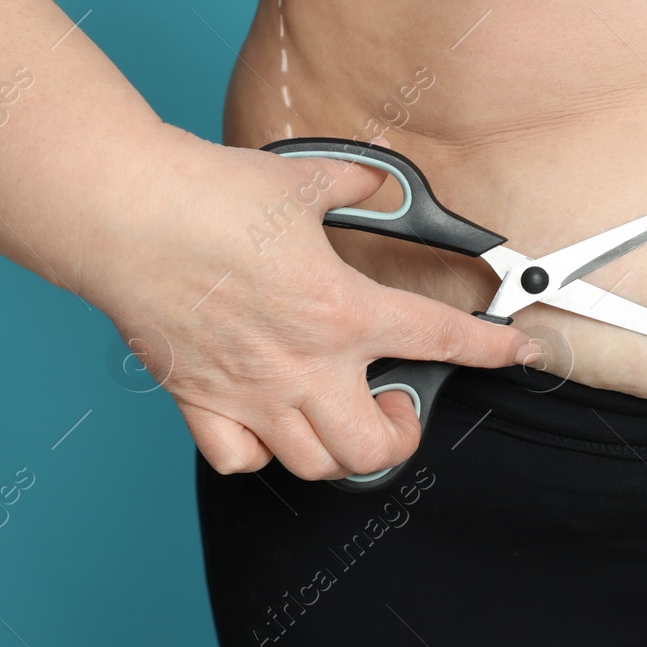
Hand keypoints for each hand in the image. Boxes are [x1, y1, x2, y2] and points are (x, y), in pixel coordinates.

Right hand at [84, 130, 536, 480]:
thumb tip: (374, 184)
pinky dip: (261, 452)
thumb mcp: (308, 181)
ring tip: (340, 412)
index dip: (494, 351)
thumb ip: (357, 188)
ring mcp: (250, 393)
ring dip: (338, 448)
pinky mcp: (198, 401)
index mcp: (345, 311)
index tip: (519, 355)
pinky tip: (269, 420)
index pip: (444, 339)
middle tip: (396, 401)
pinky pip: (239, 460)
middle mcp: (305, 366)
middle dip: (401, 434)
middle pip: (376, 449)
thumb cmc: (211, 196)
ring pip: (315, 464)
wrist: (126, 214)